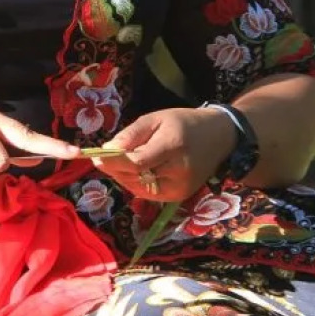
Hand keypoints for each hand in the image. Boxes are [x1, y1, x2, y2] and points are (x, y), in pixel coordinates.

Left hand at [104, 107, 236, 202]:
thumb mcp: (156, 118)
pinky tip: (136, 171)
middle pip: (135, 177)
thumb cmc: (184, 123)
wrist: (219, 137)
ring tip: (120, 162)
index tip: (95, 157)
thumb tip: (107, 150)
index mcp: (173, 146)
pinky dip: (136, 183)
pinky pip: (148, 193)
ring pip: (138, 188)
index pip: (137, 162)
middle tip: (102, 158)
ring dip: (124, 176)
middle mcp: (178, 171)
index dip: (113, 162)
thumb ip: (131, 135)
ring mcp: (180, 188)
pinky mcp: (179, 196)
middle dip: (115, 169)